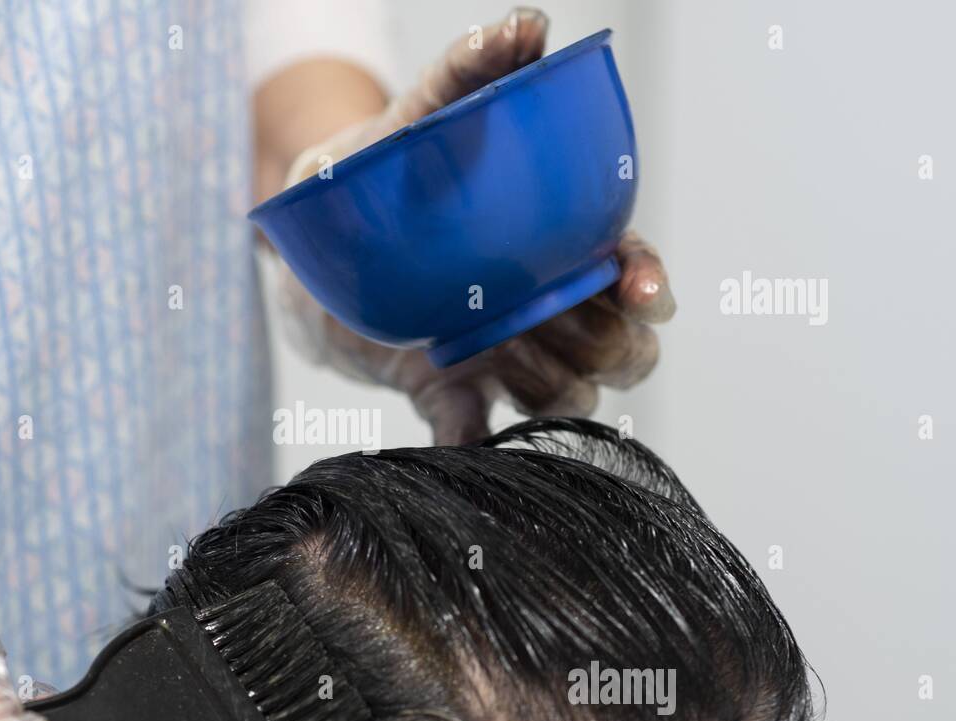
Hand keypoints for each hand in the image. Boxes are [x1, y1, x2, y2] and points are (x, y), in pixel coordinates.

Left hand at [273, 8, 675, 444]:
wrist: (309, 242)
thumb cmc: (376, 171)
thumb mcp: (417, 117)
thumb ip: (470, 68)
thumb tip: (529, 25)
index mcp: (552, 244)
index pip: (627, 268)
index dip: (647, 282)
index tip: (637, 291)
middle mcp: (541, 306)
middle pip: (621, 346)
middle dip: (617, 348)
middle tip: (565, 331)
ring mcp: (500, 354)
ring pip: (568, 395)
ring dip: (552, 388)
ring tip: (498, 353)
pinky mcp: (449, 392)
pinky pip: (478, 433)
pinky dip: (476, 444)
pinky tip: (467, 438)